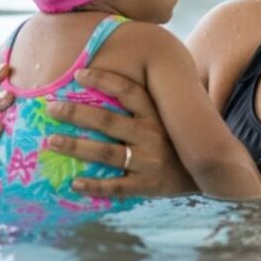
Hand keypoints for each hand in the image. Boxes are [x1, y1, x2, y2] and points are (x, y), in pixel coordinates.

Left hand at [45, 67, 195, 198]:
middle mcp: (152, 135)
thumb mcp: (170, 115)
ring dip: (77, 147)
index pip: (128, 91)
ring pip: (107, 154)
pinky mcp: (148, 186)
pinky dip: (95, 186)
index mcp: (156, 114)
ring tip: (51, 141)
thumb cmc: (178, 139)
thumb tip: (111, 78)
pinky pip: (117, 187)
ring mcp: (149, 162)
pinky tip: (74, 183)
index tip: (78, 73)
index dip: (104, 80)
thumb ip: (146, 100)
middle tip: (50, 107)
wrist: (209, 175)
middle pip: (108, 122)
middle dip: (77, 113)